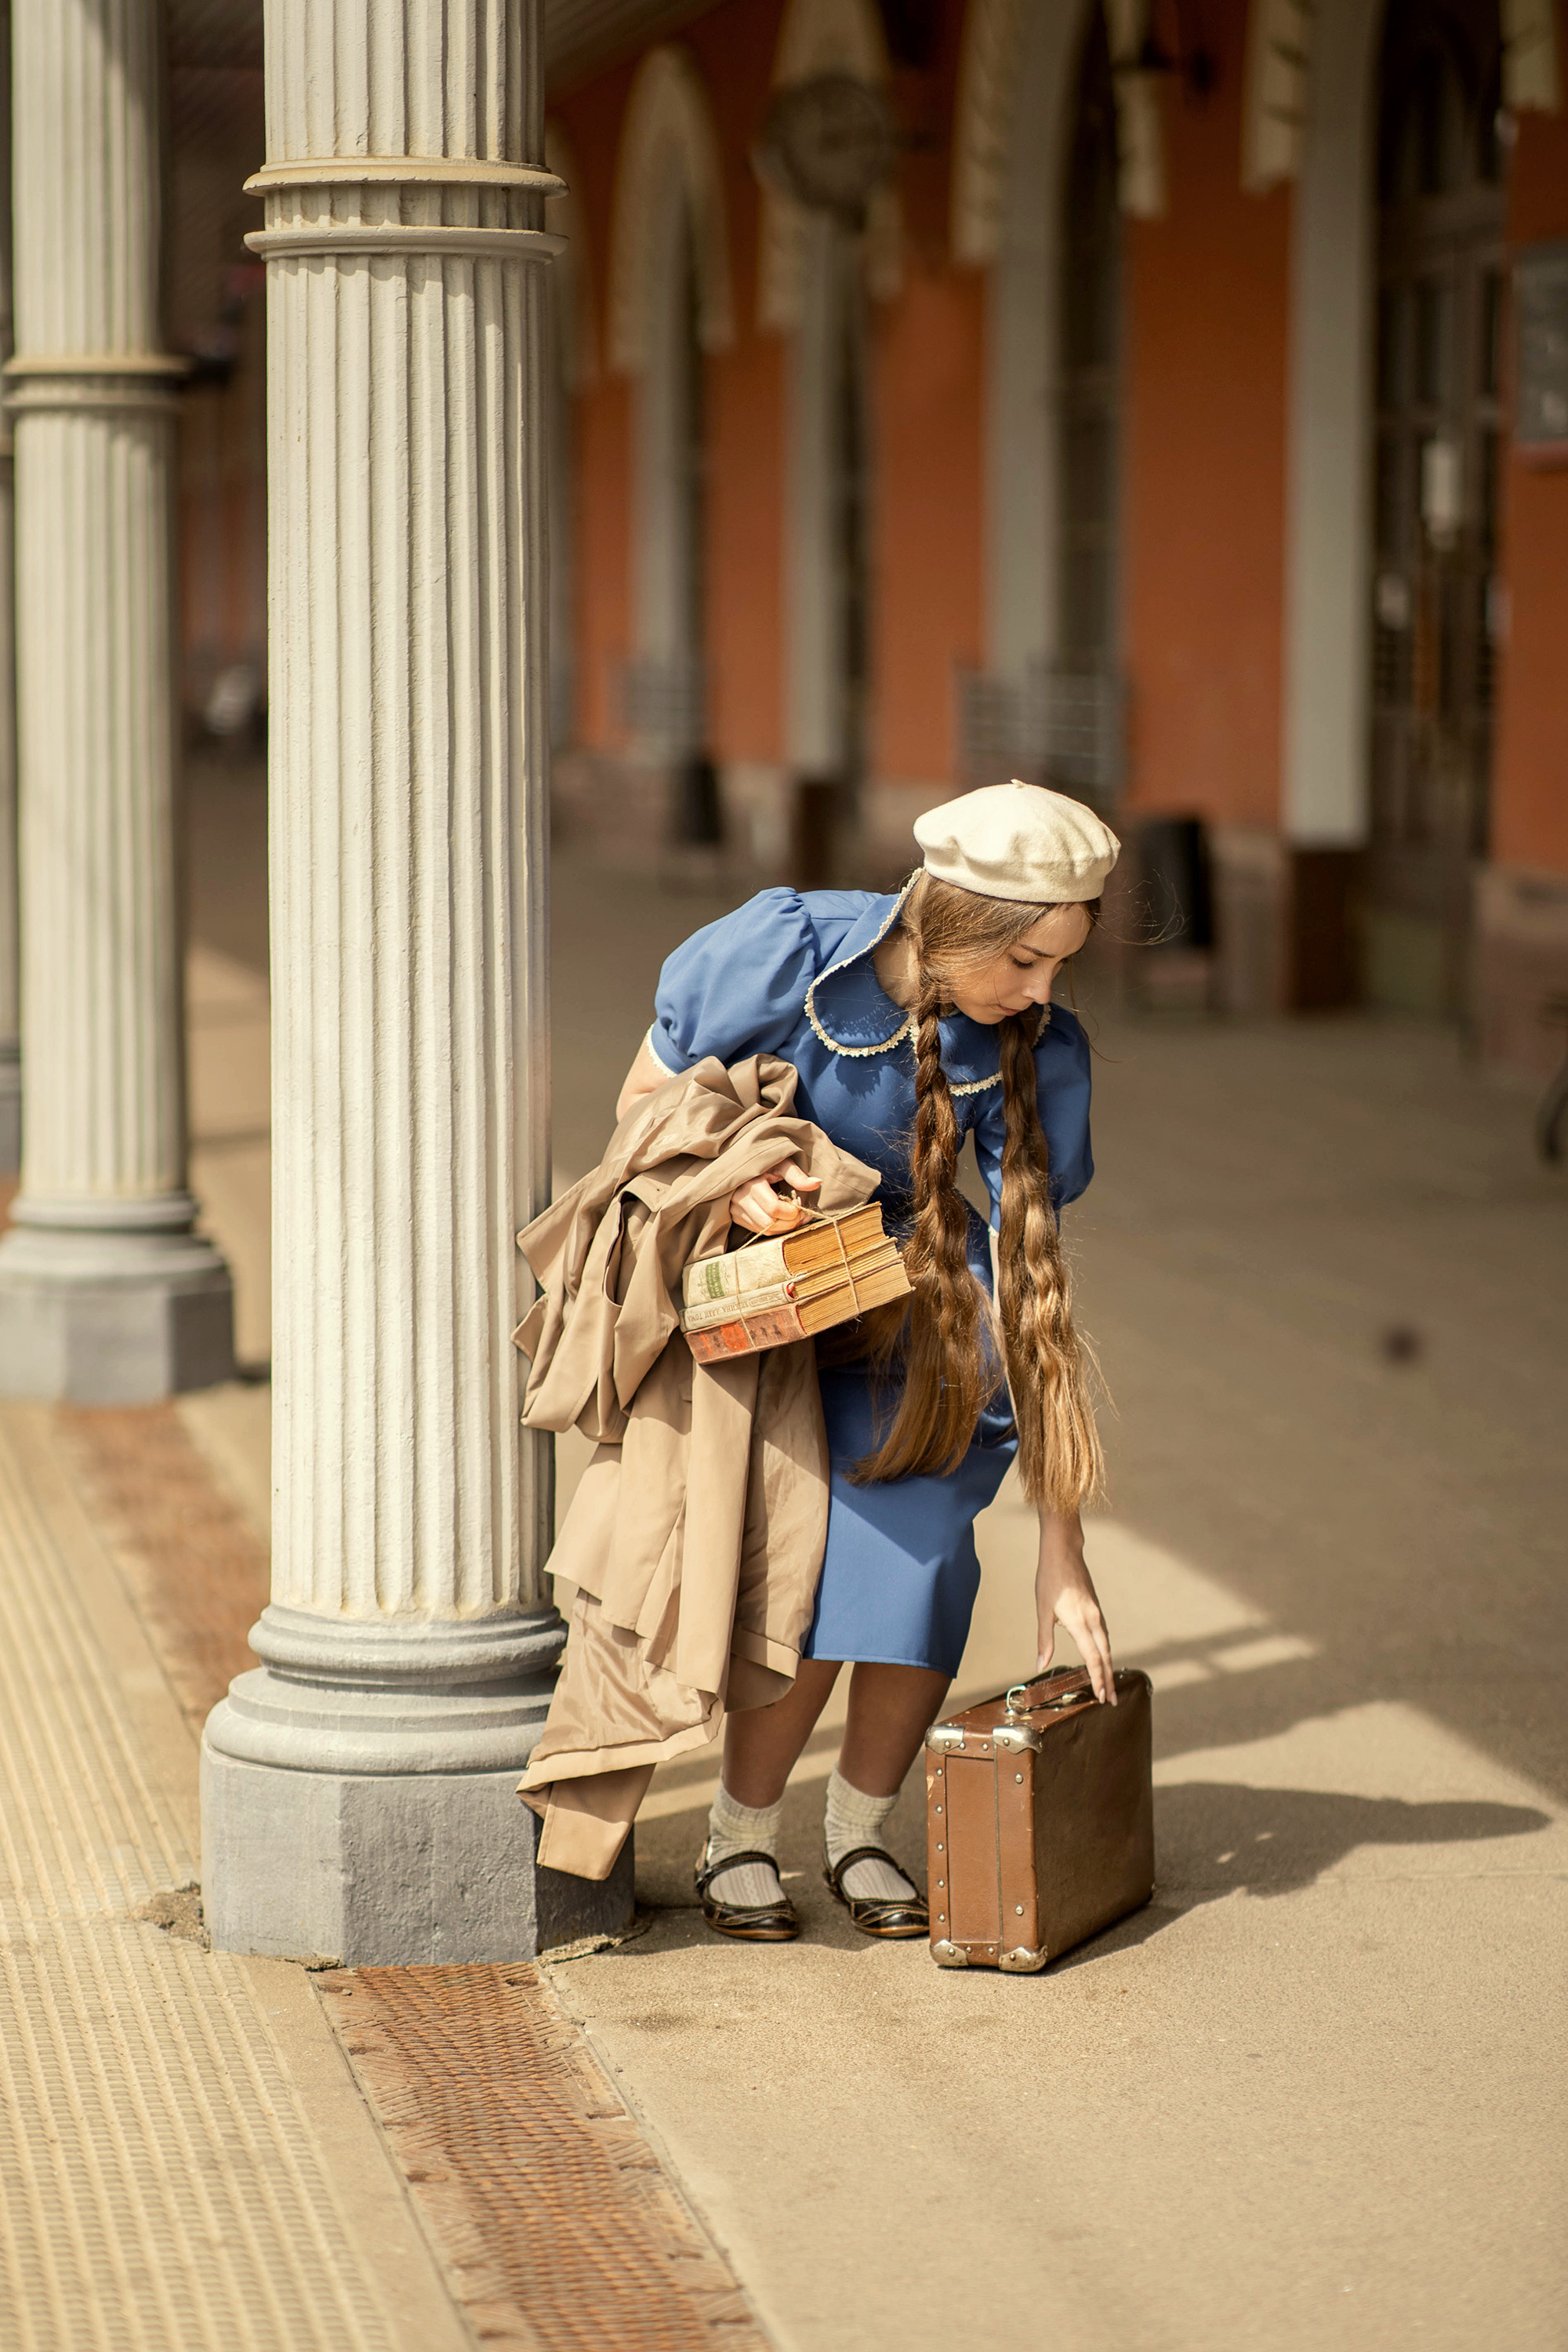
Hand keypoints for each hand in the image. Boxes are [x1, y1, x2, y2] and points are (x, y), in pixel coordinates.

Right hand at [727, 1159, 820, 1235]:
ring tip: (794, 1216)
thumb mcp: (781, 1163)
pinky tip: (782, 1219)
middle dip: (790, 1222)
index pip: (774, 1208)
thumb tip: (818, 1183)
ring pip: (764, 1230)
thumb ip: (797, 1175)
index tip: (799, 1202)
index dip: (792, 1211)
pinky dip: (774, 1228)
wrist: (741, 1164)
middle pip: (769, 1223)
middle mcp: (740, 1200)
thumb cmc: (765, 1163)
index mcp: (751, 1184)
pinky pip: (759, 1231)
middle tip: (801, 1213)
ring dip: (784, 1227)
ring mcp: (736, 1210)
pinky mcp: (737, 1217)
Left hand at [1035, 1509, 1115, 1704]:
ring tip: (1108, 1683)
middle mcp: (1094, 1619)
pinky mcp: (1096, 1608)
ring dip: (1109, 1666)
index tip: (1101, 1696)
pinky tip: (1103, 1656)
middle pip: (1106, 1655)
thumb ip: (1045, 1640)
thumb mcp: (1043, 1610)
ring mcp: (1097, 1613)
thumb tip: (1040, 1664)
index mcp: (1080, 1622)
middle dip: (1109, 1678)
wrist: (1064, 1551)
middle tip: (1112, 1700)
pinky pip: (1104, 1635)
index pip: (1093, 1657)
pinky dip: (1106, 1650)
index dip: (1098, 1678)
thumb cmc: (1050, 1579)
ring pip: (1107, 1645)